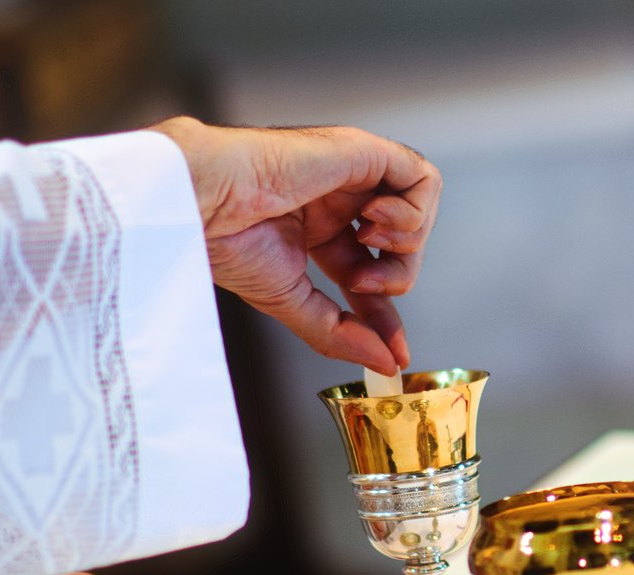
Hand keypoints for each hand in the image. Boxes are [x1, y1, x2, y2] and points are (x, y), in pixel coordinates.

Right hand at [153, 117, 441, 374]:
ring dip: (407, 242)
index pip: (372, 273)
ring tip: (367, 243)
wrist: (209, 200)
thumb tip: (385, 362)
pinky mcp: (365, 151)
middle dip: (396, 277)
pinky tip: (374, 219)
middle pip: (404, 247)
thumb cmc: (228, 237)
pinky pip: (424, 180)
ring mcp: (353, 176)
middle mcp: (340, 201)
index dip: (387, 313)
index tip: (394, 349)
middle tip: (362, 284)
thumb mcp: (293, 302)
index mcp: (317, 229)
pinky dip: (413, 211)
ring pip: (421, 212)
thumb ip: (341, 334)